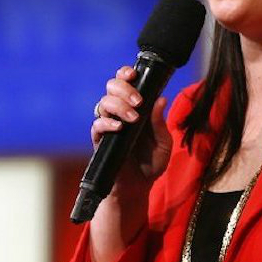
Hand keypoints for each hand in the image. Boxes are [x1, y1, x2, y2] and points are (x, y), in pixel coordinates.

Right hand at [88, 66, 171, 261]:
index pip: (125, 83)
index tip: (133, 74)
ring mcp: (108, 126)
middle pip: (111, 87)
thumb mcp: (164, 143)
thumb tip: (161, 99)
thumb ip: (160, 123)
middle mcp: (119, 113)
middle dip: (124, 89)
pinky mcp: (100, 141)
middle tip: (138, 102)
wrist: (139, 188)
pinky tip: (120, 128)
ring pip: (103, 103)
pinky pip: (97, 125)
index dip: (125, 73)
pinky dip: (107, 123)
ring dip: (118, 106)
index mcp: (135, 108)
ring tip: (133, 119)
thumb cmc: (152, 163)